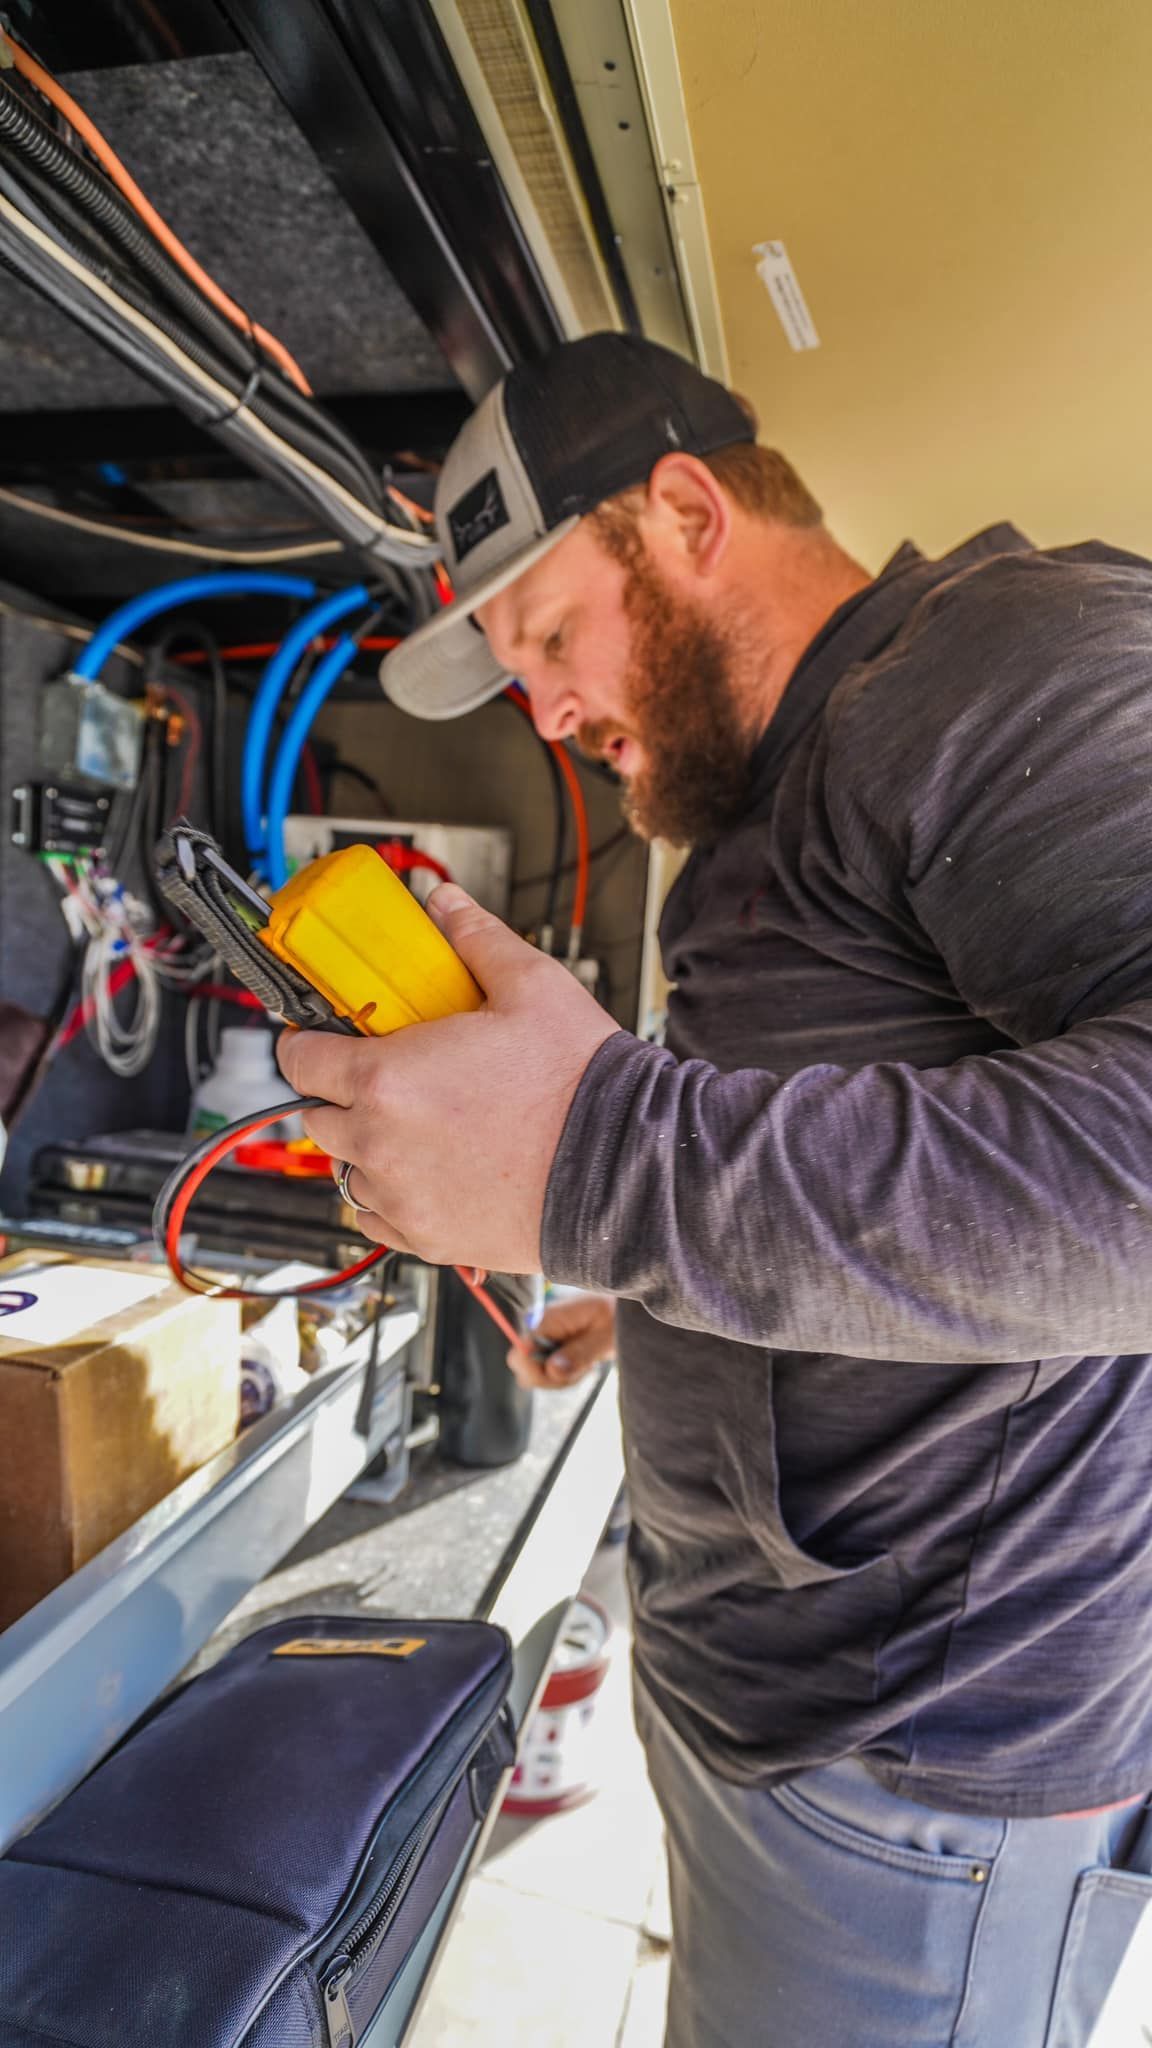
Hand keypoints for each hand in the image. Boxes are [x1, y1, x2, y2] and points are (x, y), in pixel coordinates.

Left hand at [276, 885, 618, 1272]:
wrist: (625, 1169)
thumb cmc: (579, 1083)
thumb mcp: (530, 985)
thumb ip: (473, 939)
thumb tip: (444, 904)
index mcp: (386, 1079)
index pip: (300, 1061)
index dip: (306, 1042)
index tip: (321, 1038)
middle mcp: (380, 1145)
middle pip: (318, 1118)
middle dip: (340, 1094)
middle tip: (385, 1077)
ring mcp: (402, 1198)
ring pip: (346, 1171)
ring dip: (366, 1147)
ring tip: (417, 1127)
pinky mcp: (429, 1239)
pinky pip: (376, 1221)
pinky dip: (390, 1197)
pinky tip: (427, 1171)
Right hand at [507, 1294, 615, 1390]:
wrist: (622, 1308)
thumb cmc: (617, 1316)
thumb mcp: (606, 1337)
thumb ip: (580, 1353)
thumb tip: (552, 1370)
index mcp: (547, 1319)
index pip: (520, 1355)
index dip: (540, 1374)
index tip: (568, 1371)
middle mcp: (537, 1328)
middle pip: (523, 1369)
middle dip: (550, 1379)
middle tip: (582, 1368)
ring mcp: (541, 1338)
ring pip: (535, 1375)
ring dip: (561, 1378)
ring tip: (587, 1362)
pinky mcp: (547, 1347)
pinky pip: (546, 1373)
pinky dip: (565, 1375)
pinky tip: (583, 1362)